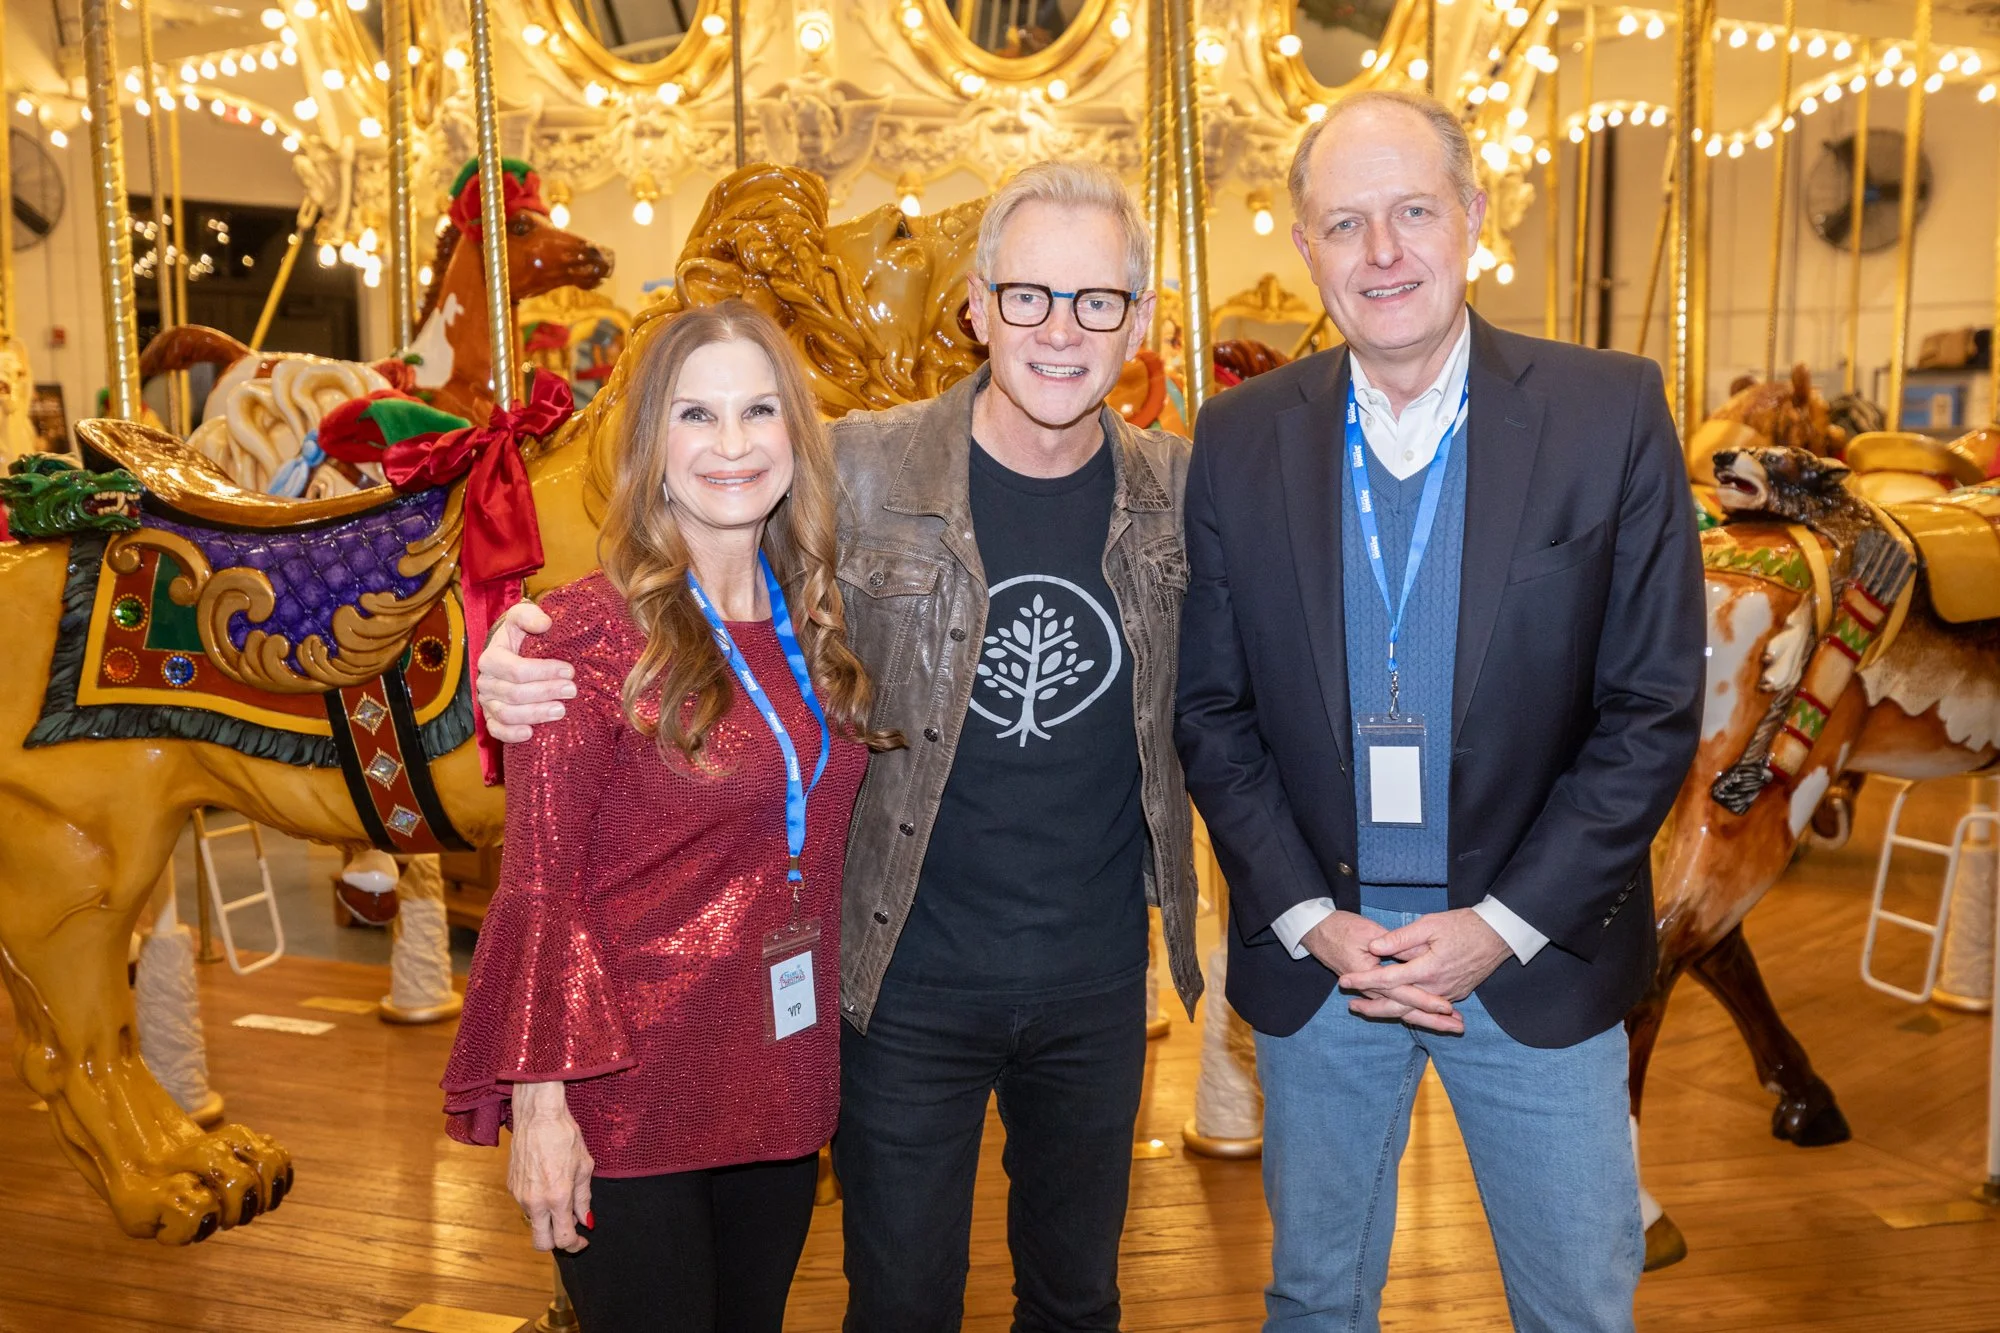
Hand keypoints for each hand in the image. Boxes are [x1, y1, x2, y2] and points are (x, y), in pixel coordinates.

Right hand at [477, 600, 569, 742]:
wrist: (511, 649)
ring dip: (535, 714)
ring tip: (561, 711)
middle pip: (514, 693)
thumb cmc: (520, 633)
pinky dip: (511, 735)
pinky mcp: (492, 717)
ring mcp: (487, 701)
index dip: (544, 672)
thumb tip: (545, 624)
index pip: (516, 669)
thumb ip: (530, 616)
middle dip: (546, 692)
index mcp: (491, 657)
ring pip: (507, 714)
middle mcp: (486, 681)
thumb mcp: (523, 617)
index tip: (569, 670)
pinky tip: (531, 734)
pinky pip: (496, 730)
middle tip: (572, 690)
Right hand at [507, 1082, 593, 1252]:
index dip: (576, 1245)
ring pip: (533, 1224)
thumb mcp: (584, 1166)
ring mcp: (519, 1195)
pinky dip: (538, 1206)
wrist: (537, 1116)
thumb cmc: (564, 1136)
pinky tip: (548, 1187)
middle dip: (557, 1244)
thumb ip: (584, 1198)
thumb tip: (586, 1221)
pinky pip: (525, 1206)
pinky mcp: (511, 1186)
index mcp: (557, 1198)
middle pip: (541, 1243)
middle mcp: (535, 1202)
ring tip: (562, 1202)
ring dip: (547, 1222)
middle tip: (571, 1232)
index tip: (583, 1239)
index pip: (564, 1238)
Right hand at [1301, 911, 1462, 1033]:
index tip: (1446, 1007)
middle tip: (1458, 1028)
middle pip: (1404, 1010)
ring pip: (1401, 1011)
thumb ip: (1391, 943)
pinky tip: (1429, 1017)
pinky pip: (1395, 1006)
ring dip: (1427, 1020)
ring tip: (1452, 1028)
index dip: (1424, 999)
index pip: (1402, 992)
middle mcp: (1371, 989)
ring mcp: (1372, 991)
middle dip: (1432, 1020)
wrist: (1317, 931)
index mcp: (1370, 975)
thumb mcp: (1366, 931)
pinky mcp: (1373, 989)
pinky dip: (1413, 1012)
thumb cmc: (1341, 928)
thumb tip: (1412, 955)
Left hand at [1338, 907, 1513, 1010]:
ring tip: (1366, 1009)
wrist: (1498, 936)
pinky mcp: (1455, 995)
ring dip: (1388, 1011)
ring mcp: (1447, 994)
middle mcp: (1436, 988)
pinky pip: (1427, 1009)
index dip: (1364, 980)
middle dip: (1372, 1006)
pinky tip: (1395, 1009)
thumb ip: (1401, 938)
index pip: (1388, 979)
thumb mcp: (1430, 925)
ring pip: (1412, 1010)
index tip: (1344, 980)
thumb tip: (1374, 947)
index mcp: (1428, 969)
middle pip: (1398, 1005)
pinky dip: (1409, 1011)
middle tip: (1350, 1005)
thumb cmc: (1464, 925)